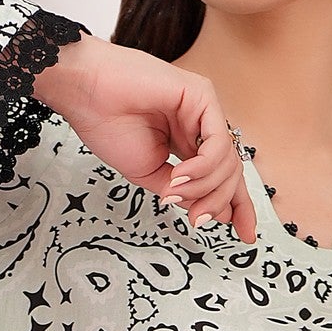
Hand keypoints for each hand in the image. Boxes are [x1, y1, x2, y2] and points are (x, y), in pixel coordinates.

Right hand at [34, 39, 254, 238]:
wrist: (86, 94)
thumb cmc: (108, 127)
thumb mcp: (149, 175)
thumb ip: (183, 192)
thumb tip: (216, 213)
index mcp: (189, 143)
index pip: (224, 177)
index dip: (238, 206)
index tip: (246, 236)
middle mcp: (201, 126)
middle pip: (232, 172)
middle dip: (219, 202)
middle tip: (197, 220)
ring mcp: (203, 110)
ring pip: (228, 161)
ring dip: (203, 186)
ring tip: (173, 191)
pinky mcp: (202, 94)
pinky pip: (218, 141)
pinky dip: (203, 166)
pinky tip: (180, 173)